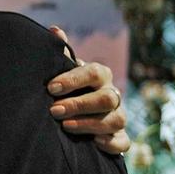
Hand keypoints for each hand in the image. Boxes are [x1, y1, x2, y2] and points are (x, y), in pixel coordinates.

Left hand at [47, 27, 129, 154]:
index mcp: (100, 75)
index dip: (72, 80)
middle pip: (106, 98)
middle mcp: (113, 94)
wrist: (80, 112)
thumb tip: (54, 30)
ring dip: (90, 124)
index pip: (92, 72)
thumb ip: (61, 53)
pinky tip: (95, 142)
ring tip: (65, 126)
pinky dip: (112, 143)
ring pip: (116, 120)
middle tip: (54, 110)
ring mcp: (119, 115)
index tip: (50, 88)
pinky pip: (124, 142)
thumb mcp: (65, 70)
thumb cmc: (71, 87)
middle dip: (79, 105)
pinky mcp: (120, 136)